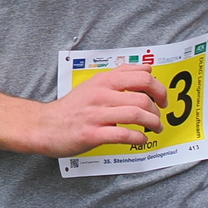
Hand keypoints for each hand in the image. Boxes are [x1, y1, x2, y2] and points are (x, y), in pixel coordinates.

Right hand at [32, 65, 166, 155]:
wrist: (45, 125)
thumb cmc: (72, 108)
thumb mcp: (94, 84)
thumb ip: (120, 75)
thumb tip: (147, 67)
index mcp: (103, 81)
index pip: (141, 75)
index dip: (158, 88)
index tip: (162, 99)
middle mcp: (101, 94)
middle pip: (142, 97)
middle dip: (157, 110)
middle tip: (159, 118)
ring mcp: (96, 114)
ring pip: (136, 114)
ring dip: (152, 123)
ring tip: (155, 129)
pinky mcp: (92, 134)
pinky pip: (123, 134)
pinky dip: (138, 138)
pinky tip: (141, 139)